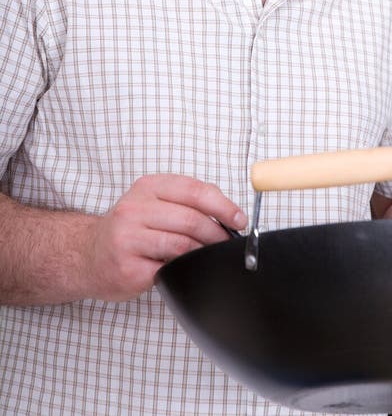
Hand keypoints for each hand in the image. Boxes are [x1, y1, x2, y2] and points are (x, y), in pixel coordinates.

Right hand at [85, 175, 246, 300]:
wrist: (86, 255)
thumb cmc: (128, 229)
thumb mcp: (152, 203)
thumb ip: (184, 203)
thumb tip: (228, 213)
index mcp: (147, 187)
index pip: (194, 190)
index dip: (223, 205)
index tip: (239, 218)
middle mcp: (135, 208)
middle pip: (191, 219)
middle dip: (217, 234)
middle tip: (228, 243)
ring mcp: (128, 238)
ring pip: (181, 245)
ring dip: (204, 253)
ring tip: (210, 256)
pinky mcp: (127, 267)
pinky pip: (167, 268)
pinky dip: (184, 270)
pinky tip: (186, 269)